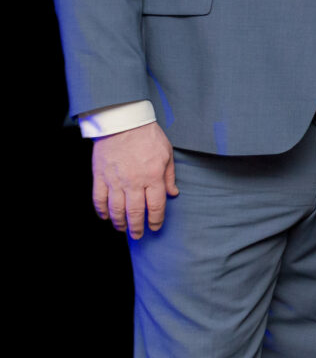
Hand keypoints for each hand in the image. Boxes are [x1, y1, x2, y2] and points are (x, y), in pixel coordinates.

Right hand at [92, 122, 177, 237]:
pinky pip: (99, 199)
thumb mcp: (167, 153)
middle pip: (135, 212)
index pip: (155, 206)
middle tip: (138, 235)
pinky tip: (106, 216)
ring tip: (122, 229)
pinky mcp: (100, 177)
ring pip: (116, 209)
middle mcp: (134, 182)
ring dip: (119, 222)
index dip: (156, 220)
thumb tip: (173, 193)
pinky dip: (101, 210)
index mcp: (153, 177)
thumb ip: (169, 176)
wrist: (123, 122)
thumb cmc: (148, 136)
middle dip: (137, 227)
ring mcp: (115, 180)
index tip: (155, 227)